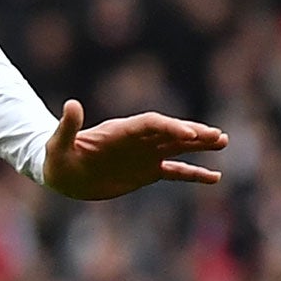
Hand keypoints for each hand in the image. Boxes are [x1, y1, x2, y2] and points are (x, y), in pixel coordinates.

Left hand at [41, 99, 227, 199]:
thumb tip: (71, 104)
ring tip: (223, 141)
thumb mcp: (58, 144)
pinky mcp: (146, 172)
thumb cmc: (57, 158)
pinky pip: (175, 171)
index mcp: (119, 131)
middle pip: (170, 132)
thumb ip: (67, 127)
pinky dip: (194, 173)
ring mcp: (143, 155)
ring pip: (177, 147)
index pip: (150, 125)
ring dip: (200, 145)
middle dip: (193, 134)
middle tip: (218, 136)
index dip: (170, 127)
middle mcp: (136, 140)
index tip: (189, 135)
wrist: (61, 174)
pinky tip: (215, 176)